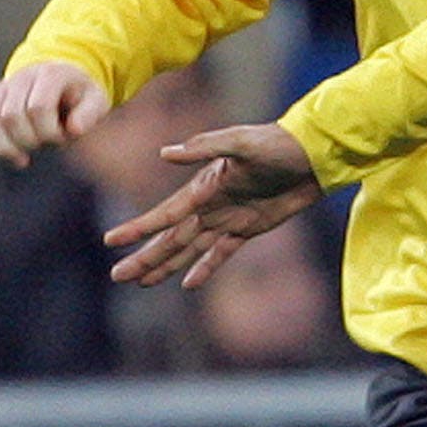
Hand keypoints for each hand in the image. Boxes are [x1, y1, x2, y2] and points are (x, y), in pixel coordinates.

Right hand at [0, 62, 110, 167]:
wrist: (60, 76)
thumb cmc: (79, 93)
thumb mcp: (96, 99)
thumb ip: (90, 113)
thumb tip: (74, 130)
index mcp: (50, 75)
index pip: (38, 108)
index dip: (49, 131)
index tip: (63, 137)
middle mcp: (21, 79)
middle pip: (11, 117)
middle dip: (30, 140)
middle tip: (48, 143)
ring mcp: (2, 89)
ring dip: (6, 147)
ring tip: (25, 157)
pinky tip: (13, 155)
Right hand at [102, 122, 320, 288]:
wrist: (315, 154)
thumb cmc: (278, 142)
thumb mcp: (242, 141)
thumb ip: (205, 147)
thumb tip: (165, 153)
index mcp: (204, 186)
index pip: (165, 214)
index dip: (139, 228)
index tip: (111, 242)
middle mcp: (210, 205)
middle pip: (172, 238)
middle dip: (145, 257)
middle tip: (117, 276)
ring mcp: (229, 218)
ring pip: (190, 249)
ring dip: (166, 265)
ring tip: (141, 283)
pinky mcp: (250, 228)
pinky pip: (222, 253)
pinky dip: (205, 268)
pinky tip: (188, 284)